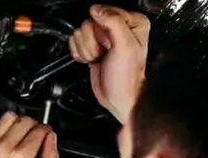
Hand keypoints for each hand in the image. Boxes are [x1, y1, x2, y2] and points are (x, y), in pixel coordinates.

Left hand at [0, 111, 58, 157]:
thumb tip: (51, 138)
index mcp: (21, 156)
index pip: (40, 129)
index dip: (45, 130)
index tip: (43, 134)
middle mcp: (3, 148)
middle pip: (25, 120)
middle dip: (32, 125)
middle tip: (30, 134)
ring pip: (6, 117)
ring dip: (14, 121)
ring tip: (14, 131)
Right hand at [69, 5, 149, 122]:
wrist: (118, 97)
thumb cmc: (127, 77)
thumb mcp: (125, 46)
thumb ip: (113, 23)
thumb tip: (96, 10)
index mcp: (132, 22)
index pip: (103, 12)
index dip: (102, 30)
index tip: (109, 44)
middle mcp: (117, 27)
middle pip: (88, 23)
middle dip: (92, 42)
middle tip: (103, 52)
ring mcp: (103, 38)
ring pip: (79, 33)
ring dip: (86, 49)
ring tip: (98, 58)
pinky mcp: (91, 47)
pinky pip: (75, 42)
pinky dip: (80, 54)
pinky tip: (92, 60)